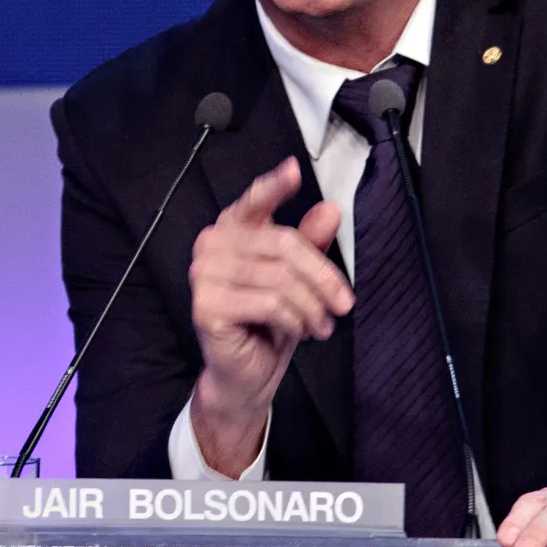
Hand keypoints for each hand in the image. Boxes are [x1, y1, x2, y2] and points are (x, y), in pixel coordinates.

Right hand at [188, 157, 352, 474]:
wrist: (246, 376)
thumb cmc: (269, 324)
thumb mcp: (299, 281)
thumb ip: (310, 244)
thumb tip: (330, 210)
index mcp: (233, 230)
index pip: (254, 200)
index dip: (275, 186)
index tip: (294, 170)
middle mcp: (212, 244)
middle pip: (283, 245)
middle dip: (322, 277)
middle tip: (343, 305)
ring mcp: (203, 274)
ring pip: (280, 278)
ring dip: (311, 306)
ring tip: (321, 326)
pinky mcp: (206, 305)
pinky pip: (269, 303)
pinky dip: (294, 320)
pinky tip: (299, 332)